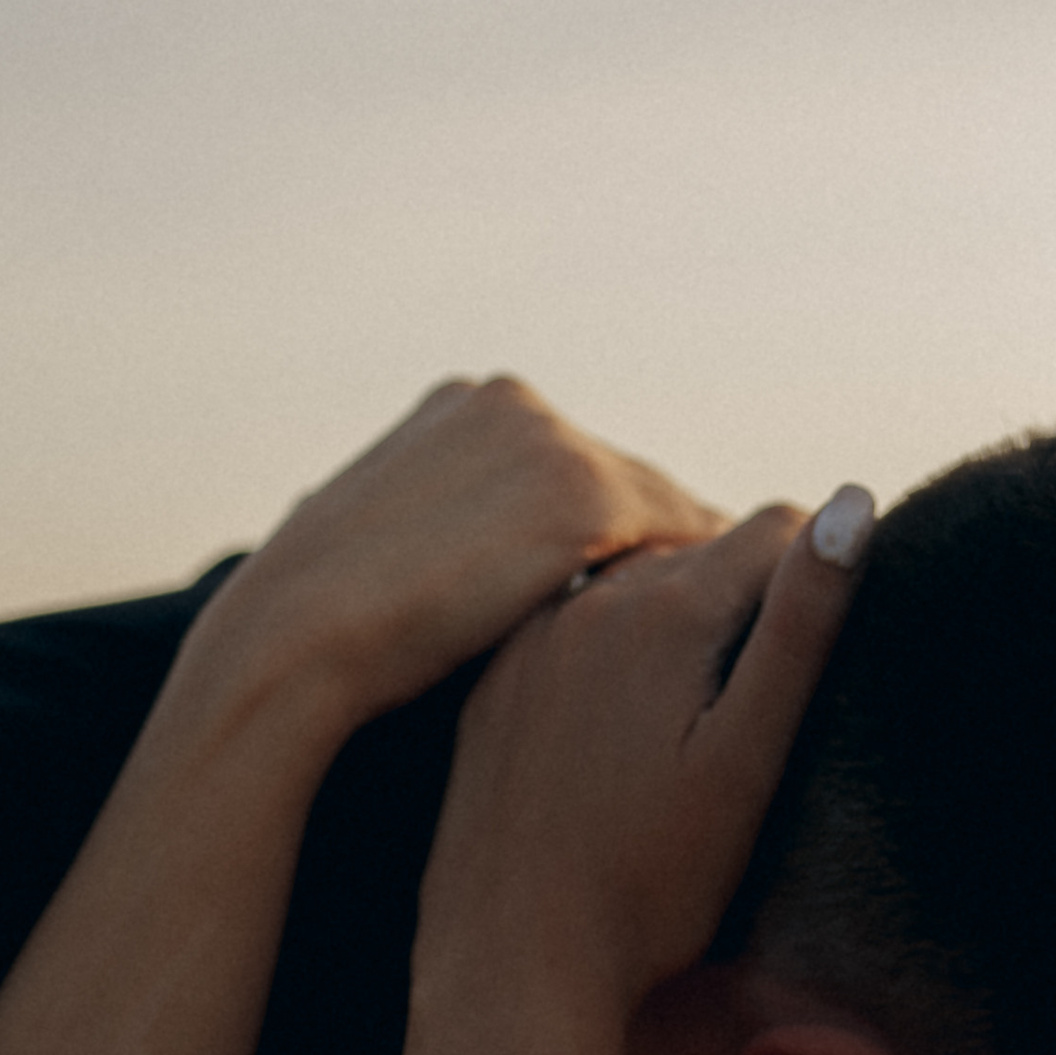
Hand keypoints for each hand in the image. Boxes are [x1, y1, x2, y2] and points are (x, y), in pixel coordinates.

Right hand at [180, 376, 726, 745]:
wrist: (290, 651)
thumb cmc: (324, 646)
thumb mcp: (384, 569)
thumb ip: (444, 551)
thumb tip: (455, 582)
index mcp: (459, 411)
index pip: (575, 474)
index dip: (622, 542)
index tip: (670, 596)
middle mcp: (508, 403)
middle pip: (629, 484)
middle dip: (676, 551)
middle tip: (746, 611)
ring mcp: (546, 438)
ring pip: (669, 510)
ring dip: (715, 566)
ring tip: (765, 624)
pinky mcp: (580, 492)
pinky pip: (687, 537)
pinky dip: (724, 580)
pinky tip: (760, 628)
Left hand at [416, 488, 872, 1022]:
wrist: (512, 964)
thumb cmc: (650, 888)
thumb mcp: (747, 762)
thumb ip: (800, 630)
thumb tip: (851, 504)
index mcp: (661, 609)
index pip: (776, 532)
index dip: (823, 575)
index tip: (841, 643)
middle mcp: (584, 600)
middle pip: (700, 552)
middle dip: (751, 595)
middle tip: (778, 687)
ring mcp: (528, 640)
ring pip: (633, 589)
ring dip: (681, 621)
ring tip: (706, 713)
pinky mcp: (492, 686)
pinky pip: (570, 635)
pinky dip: (613, 659)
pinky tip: (626, 736)